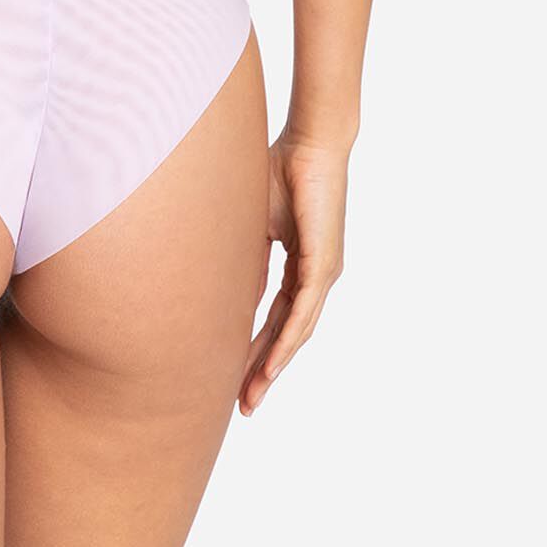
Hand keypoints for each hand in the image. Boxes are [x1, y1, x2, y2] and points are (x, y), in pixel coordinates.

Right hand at [238, 134, 348, 415]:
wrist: (312, 141)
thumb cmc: (281, 167)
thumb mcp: (252, 221)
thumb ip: (244, 254)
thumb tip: (222, 284)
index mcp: (300, 265)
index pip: (275, 317)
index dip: (255, 347)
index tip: (234, 376)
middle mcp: (317, 276)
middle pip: (287, 334)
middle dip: (263, 371)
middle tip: (242, 406)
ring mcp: (324, 273)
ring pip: (296, 332)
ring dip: (273, 366)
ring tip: (251, 396)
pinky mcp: (324, 265)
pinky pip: (303, 312)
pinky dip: (286, 341)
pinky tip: (271, 365)